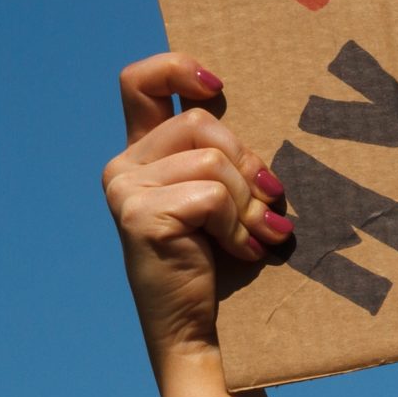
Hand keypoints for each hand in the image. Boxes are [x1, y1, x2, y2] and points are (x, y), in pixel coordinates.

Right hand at [102, 53, 292, 368]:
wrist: (206, 328)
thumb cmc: (226, 261)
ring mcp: (125, 189)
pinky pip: (212, 196)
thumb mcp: (230, 198)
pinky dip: (239, 225)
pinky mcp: (139, 215)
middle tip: (268, 205)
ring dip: (249, 202)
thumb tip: (273, 122)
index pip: (140, 82)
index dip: (177, 67)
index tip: (218, 84)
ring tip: (257, 236)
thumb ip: (229, 159)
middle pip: (201, 123)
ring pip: (213, 162)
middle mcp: (125, 166)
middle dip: (248, 163)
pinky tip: (243, 251)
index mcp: (145, 153)